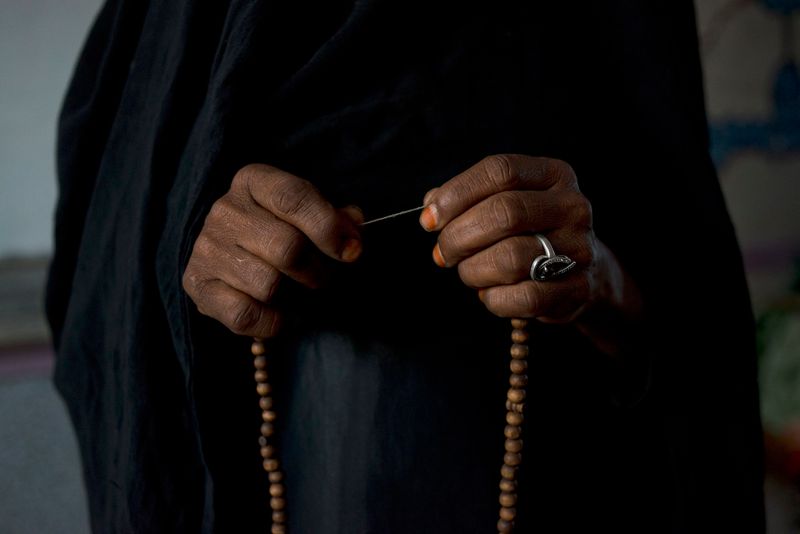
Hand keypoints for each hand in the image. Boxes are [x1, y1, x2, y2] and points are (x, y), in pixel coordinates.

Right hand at [183, 164, 362, 337]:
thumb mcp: (305, 213)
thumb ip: (333, 217)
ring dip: (292, 296)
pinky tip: (279, 314)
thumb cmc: (277, 228)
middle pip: (286, 247)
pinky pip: (245, 315)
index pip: (294, 198)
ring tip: (295, 291)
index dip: (329, 228)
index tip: (352, 252)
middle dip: (316, 270)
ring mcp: (207, 249)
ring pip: (268, 285)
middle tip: (321, 278)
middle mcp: (225, 211)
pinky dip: (271, 322)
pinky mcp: (197, 286)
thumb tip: (354, 224)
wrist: (226, 252)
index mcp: (253, 182)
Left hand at [419, 154, 641, 354]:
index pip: (500, 170)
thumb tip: (431, 204)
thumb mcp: (507, 203)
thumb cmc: (530, 233)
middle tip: (443, 253)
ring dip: (474, 270)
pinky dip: (493, 299)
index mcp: (554, 175)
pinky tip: (489, 293)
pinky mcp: (578, 289)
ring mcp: (580, 248)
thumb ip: (468, 198)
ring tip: (469, 272)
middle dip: (458, 236)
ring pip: (510, 258)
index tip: (429, 219)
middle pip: (503, 213)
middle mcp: (572, 207)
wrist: (583, 273)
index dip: (456, 193)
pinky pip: (522, 297)